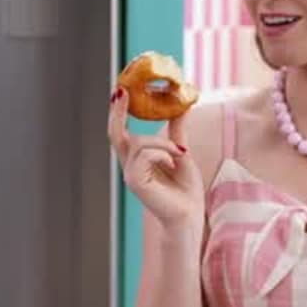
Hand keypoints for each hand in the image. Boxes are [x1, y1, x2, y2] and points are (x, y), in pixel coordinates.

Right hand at [108, 88, 204, 229]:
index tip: (119, 90)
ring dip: (163, 143)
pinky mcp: (135, 182)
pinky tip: (175, 162)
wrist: (189, 216)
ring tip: (180, 154)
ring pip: (139, 143)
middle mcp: (130, 166)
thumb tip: (181, 107)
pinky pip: (145, 155)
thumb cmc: (186, 191)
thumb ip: (176, 132)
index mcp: (138, 160)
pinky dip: (163, 153)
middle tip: (122, 91)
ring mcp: (130, 175)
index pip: (121, 133)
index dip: (117, 113)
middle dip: (117, 112)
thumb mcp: (181, 153)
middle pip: (116, 134)